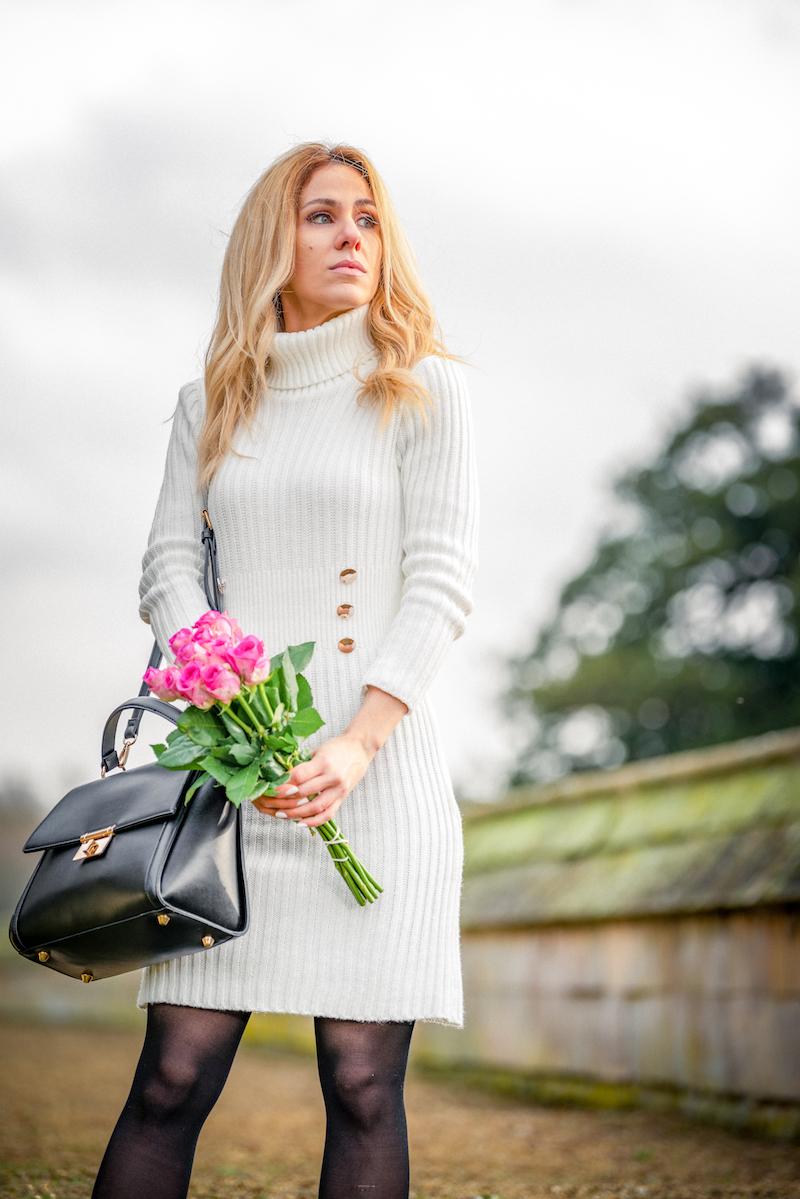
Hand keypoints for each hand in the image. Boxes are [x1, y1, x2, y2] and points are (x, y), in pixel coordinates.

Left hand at [252, 733, 373, 827]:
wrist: (360, 748)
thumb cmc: (336, 747)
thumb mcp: (317, 751)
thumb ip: (303, 765)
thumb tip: (281, 778)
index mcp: (324, 761)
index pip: (300, 775)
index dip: (284, 784)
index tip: (270, 788)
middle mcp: (332, 776)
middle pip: (304, 792)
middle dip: (285, 800)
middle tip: (270, 803)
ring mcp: (339, 789)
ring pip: (315, 807)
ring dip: (296, 814)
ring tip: (281, 815)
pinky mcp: (342, 797)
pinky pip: (328, 814)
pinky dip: (313, 821)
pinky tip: (300, 823)